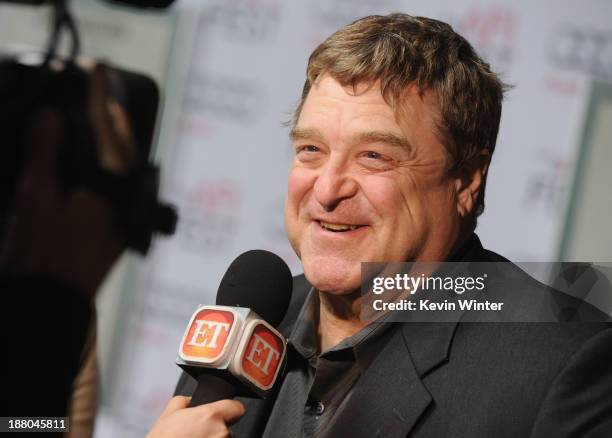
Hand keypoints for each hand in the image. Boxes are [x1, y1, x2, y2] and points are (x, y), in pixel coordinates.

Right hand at [0, 64, 133, 297]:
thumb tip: (51, 115)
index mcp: (112, 183)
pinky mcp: (123, 223)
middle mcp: (129, 194)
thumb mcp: (35, 197)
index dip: (98, 94)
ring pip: (127, 161)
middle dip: (111, 114)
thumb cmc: (42, 254)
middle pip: (125, 142)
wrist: (54, 300)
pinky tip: (96, 158)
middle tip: (97, 90)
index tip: (96, 68)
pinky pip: (123, 181)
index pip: (106, 127)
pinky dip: (110, 162)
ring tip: (95, 117)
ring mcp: (129, 210)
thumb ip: (45, 152)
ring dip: (113, 138)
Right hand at [147, 396, 244, 437]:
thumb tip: (190, 400)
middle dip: (216, 430)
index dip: (230, 410)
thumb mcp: (167, 414)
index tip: (225, 413)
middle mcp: (220, 432)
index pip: (237, 408)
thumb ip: (183, 401)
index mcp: (211, 416)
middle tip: (199, 435)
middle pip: (228, 428)